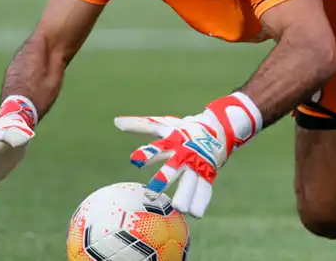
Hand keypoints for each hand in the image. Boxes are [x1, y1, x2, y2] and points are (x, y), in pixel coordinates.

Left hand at [114, 93, 262, 217]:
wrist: (219, 127)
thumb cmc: (185, 129)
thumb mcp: (164, 125)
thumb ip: (140, 126)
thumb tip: (115, 122)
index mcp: (173, 141)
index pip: (158, 148)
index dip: (147, 154)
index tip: (135, 160)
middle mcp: (185, 154)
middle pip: (174, 168)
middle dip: (164, 180)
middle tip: (151, 195)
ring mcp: (198, 164)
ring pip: (192, 181)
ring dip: (186, 194)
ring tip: (180, 209)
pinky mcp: (209, 173)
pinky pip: (205, 189)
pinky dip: (201, 201)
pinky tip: (196, 214)